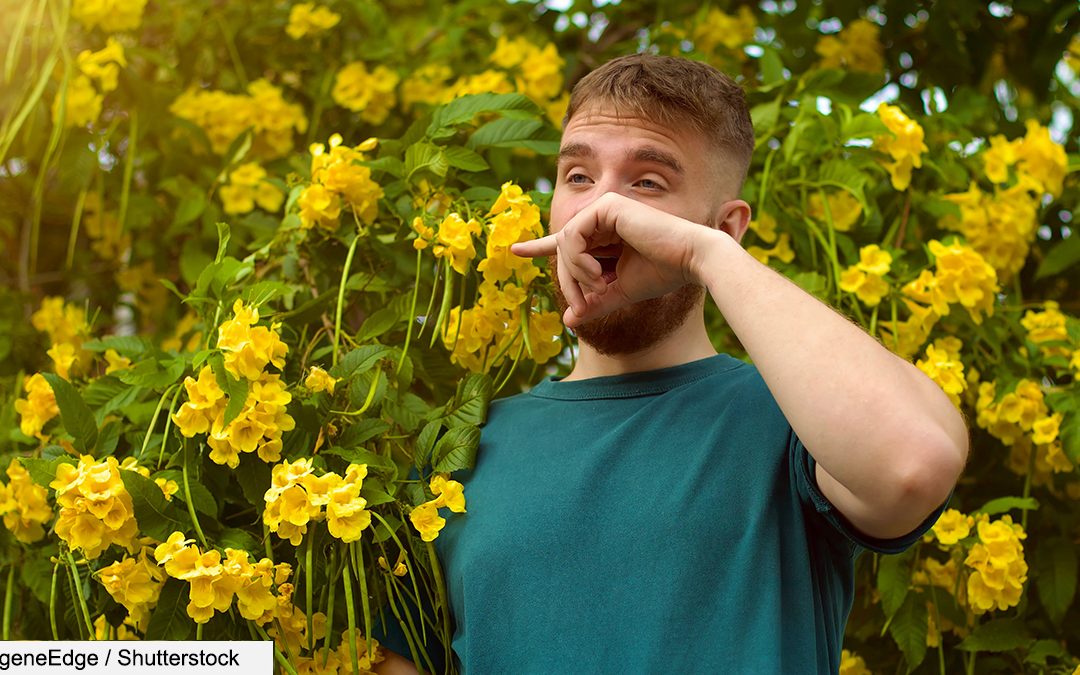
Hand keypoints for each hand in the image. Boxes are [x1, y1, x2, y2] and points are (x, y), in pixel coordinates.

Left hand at [511, 192, 713, 326]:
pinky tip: (599, 275)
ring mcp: (603, 208)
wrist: (691, 261)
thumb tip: (568, 321)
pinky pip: (573, 237)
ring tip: (599, 289)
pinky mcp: (606, 206)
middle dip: (568, 283)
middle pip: (563, 250)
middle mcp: (602, 217)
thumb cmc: (663, 274)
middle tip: (583, 307)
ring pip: (565, 244)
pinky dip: (579, 261)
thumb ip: (595, 303)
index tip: (515, 251)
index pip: (567, 240)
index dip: (540, 247)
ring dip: (576, 275)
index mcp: (606, 234)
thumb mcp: (621, 292)